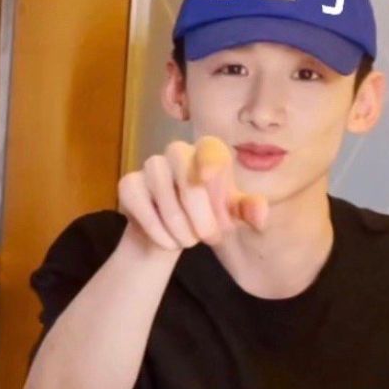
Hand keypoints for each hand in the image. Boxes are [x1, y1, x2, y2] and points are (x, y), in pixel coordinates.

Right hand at [116, 135, 268, 251]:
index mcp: (208, 154)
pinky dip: (156, 230)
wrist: (171, 234)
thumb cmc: (207, 216)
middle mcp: (178, 152)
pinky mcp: (129, 184)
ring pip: (163, 195)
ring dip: (180, 228)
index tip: (206, 177)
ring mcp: (151, 166)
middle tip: (208, 239)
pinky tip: (166, 240)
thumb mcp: (231, 216)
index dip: (208, 160)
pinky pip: (142, 207)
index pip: (209, 147)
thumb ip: (247, 211)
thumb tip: (259, 214)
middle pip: (187, 179)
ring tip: (187, 240)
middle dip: (201, 217)